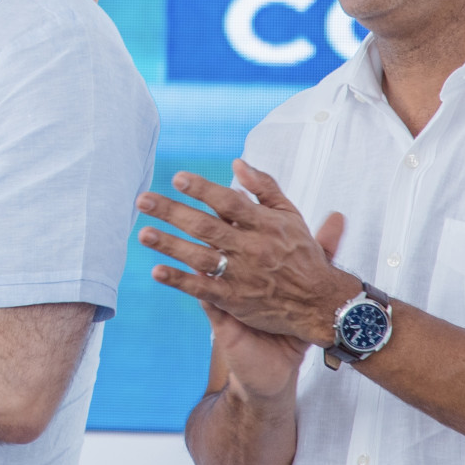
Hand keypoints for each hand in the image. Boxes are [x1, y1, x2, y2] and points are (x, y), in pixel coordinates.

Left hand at [139, 160, 358, 346]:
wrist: (320, 302)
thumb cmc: (303, 254)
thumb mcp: (291, 215)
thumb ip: (265, 188)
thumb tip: (237, 163)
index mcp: (264, 224)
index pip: (229, 202)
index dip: (203, 190)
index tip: (178, 178)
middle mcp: (251, 247)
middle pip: (206, 226)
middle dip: (173, 212)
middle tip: (143, 200)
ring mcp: (241, 275)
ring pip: (200, 256)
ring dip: (169, 245)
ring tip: (143, 233)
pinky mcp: (235, 300)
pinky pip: (203, 289)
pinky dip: (180, 280)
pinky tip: (157, 272)